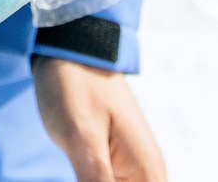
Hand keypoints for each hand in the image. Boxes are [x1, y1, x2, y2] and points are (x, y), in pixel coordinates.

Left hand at [33, 58, 165, 181]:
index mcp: (147, 173)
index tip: (89, 176)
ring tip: (78, 168)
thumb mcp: (81, 138)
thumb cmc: (75, 86)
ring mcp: (131, 171)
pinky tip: (80, 174)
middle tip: (81, 169)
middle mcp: (147, 175)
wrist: (70, 49)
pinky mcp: (113, 165)